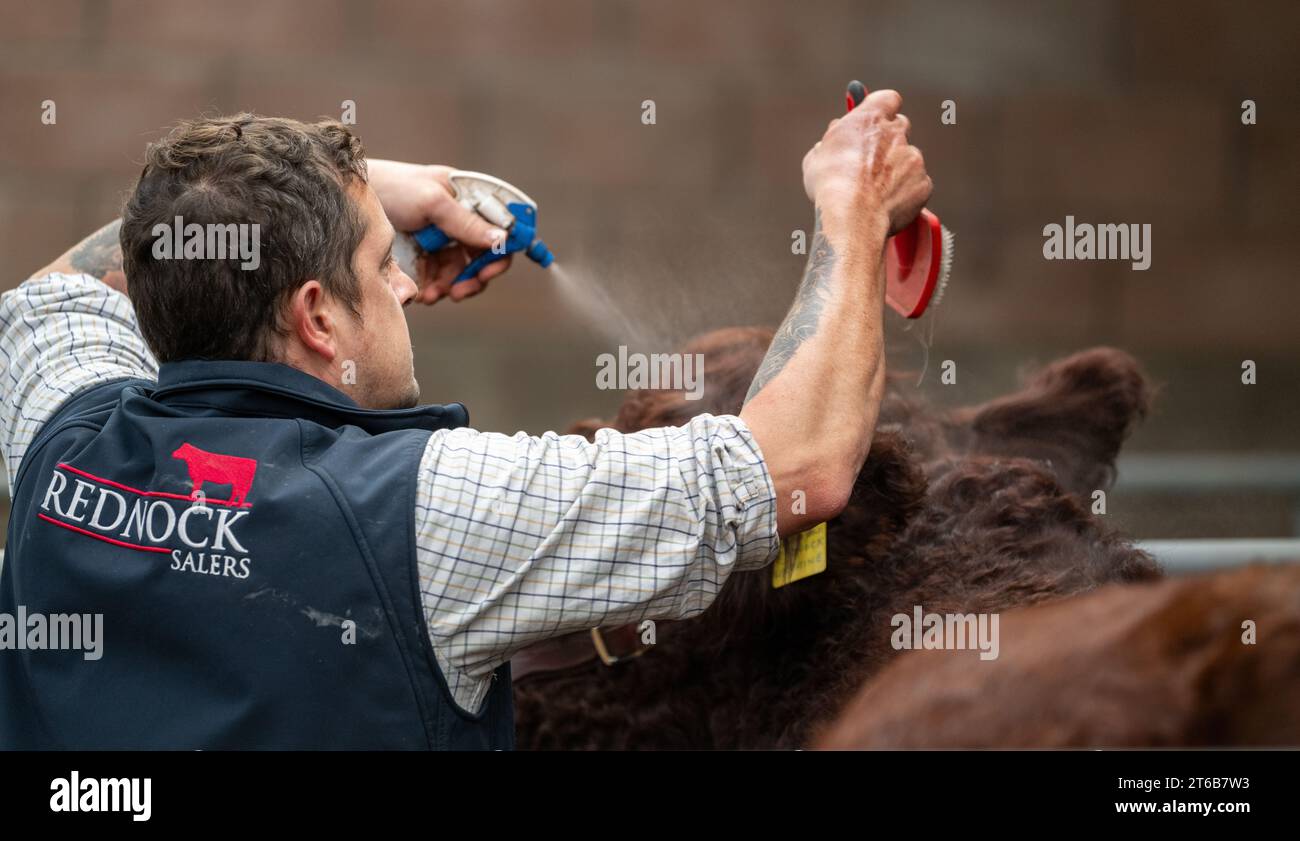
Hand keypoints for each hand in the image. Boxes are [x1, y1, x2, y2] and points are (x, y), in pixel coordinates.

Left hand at [366, 159, 512, 303]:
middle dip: (475, 276)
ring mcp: (444, 239)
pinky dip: (436, 289)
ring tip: (433, 295)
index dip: (504, 249)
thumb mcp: (432, 202)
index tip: (490, 270)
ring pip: (463, 272)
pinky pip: (441, 278)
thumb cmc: (393, 188)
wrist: (349, 204)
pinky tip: (424, 293)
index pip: (502, 226)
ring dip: (453, 286)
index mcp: (469, 198)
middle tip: (461, 292)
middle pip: (485, 255)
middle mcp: (461, 219)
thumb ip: (466, 222)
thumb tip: (502, 240)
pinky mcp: (426, 256)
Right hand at [801, 88, 931, 238]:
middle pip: (900, 127)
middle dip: (889, 140)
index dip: (882, 109)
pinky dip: (905, 193)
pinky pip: (916, 185)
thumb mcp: (817, 156)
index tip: (875, 118)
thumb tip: (833, 140)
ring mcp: (913, 158)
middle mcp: (896, 133)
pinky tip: (886, 205)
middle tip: (872, 159)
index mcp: (870, 119)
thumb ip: (832, 141)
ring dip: (895, 170)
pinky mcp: (923, 183)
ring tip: (874, 193)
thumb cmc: (830, 185)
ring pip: (907, 159)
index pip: (886, 99)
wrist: (852, 216)